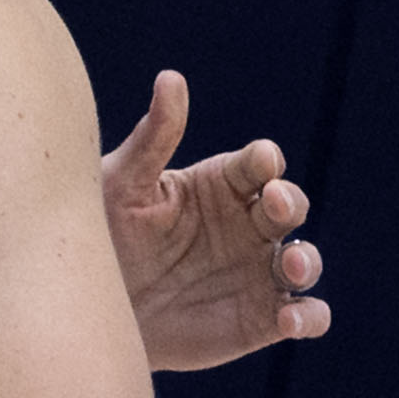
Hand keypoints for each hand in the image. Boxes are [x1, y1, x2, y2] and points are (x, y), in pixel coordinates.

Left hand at [101, 71, 330, 371]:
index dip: (264, 161)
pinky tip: (290, 320)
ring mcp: (258, 272)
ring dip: (308, 261)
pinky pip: (303, 316)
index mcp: (220, 185)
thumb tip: (171, 78)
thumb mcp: (120, 185)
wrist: (90, 309)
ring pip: (304, 261)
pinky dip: (308, 317)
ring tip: (292, 265)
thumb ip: (152, 138)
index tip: (261, 162)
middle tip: (276, 202)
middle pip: (289, 205)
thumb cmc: (103, 236)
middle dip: (290, 201)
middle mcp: (247, 224)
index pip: (257, 164)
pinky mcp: (260, 319)